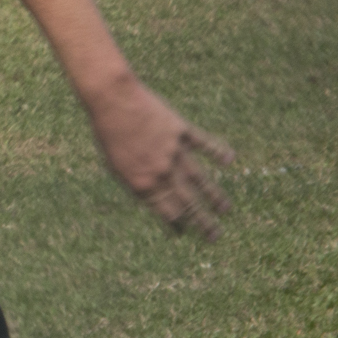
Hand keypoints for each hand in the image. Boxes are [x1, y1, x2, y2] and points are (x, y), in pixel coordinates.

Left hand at [88, 77, 235, 240]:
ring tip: (226, 210)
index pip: (165, 211)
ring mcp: (174, 152)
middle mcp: (161, 171)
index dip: (176, 224)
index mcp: (142, 183)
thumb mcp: (114, 164)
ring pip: (200, 180)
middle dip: (202, 223)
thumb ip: (135, 181)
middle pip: (187, 203)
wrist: (112, 100)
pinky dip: (219, 152)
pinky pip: (205, 144)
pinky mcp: (181, 131)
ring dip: (214, 196)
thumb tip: (151, 197)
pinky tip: (230, 160)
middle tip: (215, 237)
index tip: (184, 233)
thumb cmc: (107, 132)